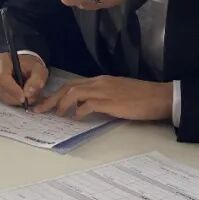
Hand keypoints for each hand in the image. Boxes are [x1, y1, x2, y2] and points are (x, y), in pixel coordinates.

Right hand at [0, 52, 47, 106]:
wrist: (23, 65)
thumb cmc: (30, 66)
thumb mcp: (39, 70)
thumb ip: (37, 80)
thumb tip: (28, 94)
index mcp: (3, 59)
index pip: (2, 78)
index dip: (13, 90)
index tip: (24, 99)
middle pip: (0, 88)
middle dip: (14, 98)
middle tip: (27, 101)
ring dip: (12, 100)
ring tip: (24, 96)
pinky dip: (8, 99)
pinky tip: (16, 95)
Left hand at [33, 76, 172, 121]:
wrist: (160, 97)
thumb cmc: (141, 97)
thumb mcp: (116, 93)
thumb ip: (99, 97)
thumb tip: (83, 108)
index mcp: (100, 80)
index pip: (72, 84)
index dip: (56, 94)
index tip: (45, 103)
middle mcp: (99, 83)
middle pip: (67, 87)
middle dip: (50, 99)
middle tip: (38, 110)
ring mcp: (104, 91)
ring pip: (73, 93)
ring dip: (61, 104)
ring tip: (56, 115)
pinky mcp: (110, 102)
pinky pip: (88, 105)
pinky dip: (79, 111)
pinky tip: (76, 118)